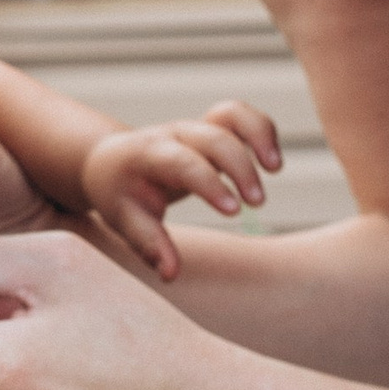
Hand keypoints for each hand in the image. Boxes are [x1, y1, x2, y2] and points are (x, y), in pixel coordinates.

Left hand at [79, 101, 281, 278]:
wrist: (112, 161)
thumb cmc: (119, 194)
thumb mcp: (124, 220)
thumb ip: (149, 245)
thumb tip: (171, 275)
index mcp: (146, 155)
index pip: (182, 162)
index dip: (210, 182)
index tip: (235, 211)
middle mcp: (173, 135)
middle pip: (214, 137)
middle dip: (240, 167)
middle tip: (257, 204)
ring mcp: (193, 127)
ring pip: (231, 114)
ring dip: (258, 136)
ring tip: (275, 169)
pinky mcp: (210, 127)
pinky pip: (241, 116)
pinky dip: (262, 131)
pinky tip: (273, 162)